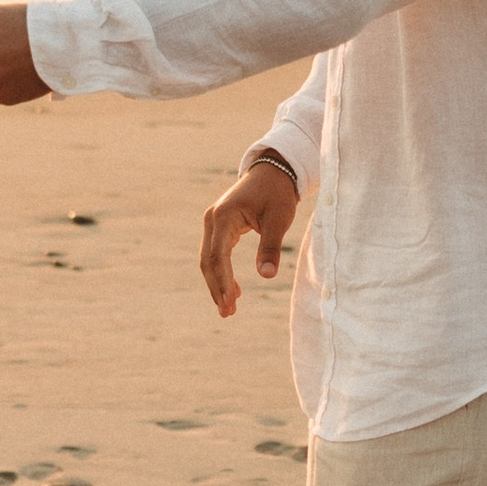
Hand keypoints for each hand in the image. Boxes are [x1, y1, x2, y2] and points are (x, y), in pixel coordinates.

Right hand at [198, 163, 299, 318]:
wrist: (273, 172)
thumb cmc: (277, 194)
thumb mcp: (278, 220)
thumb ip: (271, 247)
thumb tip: (267, 275)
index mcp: (223, 216)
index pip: (217, 255)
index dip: (222, 280)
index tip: (230, 302)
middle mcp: (212, 219)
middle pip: (208, 261)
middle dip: (216, 288)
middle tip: (228, 313)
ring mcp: (213, 222)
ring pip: (208, 259)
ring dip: (217, 284)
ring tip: (229, 308)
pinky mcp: (219, 226)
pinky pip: (215, 253)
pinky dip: (221, 273)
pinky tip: (233, 290)